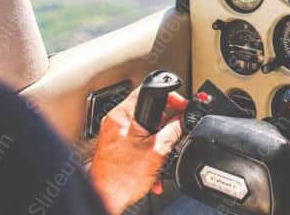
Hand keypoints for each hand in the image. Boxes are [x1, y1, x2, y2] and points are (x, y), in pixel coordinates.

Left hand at [89, 87, 188, 214]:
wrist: (105, 198)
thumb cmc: (122, 179)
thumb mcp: (159, 150)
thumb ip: (174, 130)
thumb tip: (183, 119)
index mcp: (123, 115)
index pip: (149, 90)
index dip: (170, 97)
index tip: (181, 106)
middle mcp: (115, 121)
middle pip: (148, 109)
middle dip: (164, 123)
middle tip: (172, 134)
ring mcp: (113, 133)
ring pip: (143, 127)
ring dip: (157, 140)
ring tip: (161, 154)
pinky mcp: (114, 145)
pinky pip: (136, 139)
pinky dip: (147, 149)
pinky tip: (152, 164)